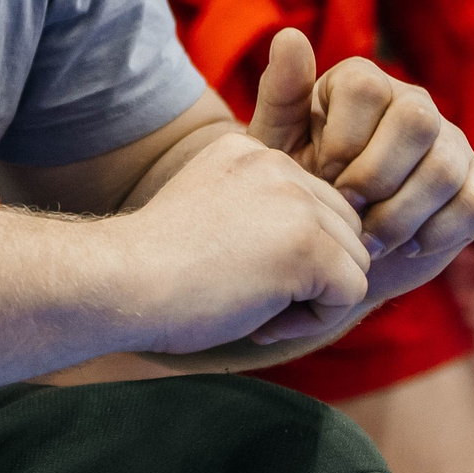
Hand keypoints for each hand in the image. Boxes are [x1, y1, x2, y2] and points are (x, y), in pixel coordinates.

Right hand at [123, 120, 372, 355]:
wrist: (119, 283)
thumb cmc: (154, 270)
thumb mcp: (212, 215)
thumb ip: (261, 214)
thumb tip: (330, 254)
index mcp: (250, 151)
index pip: (313, 202)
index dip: (289, 251)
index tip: (236, 272)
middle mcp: (278, 164)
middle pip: (344, 227)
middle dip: (313, 272)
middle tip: (252, 297)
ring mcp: (296, 202)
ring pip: (354, 260)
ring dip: (315, 297)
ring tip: (257, 308)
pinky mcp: (308, 245)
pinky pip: (351, 292)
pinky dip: (315, 321)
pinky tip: (264, 320)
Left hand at [248, 29, 473, 303]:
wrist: (331, 245)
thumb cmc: (298, 186)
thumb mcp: (277, 146)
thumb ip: (281, 93)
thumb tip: (289, 34)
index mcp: (362, 82)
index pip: (366, 89)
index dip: (341, 142)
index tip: (320, 177)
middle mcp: (412, 103)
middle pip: (416, 121)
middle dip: (375, 176)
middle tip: (347, 209)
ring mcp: (451, 144)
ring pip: (443, 168)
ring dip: (400, 214)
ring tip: (368, 238)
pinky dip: (434, 233)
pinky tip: (403, 244)